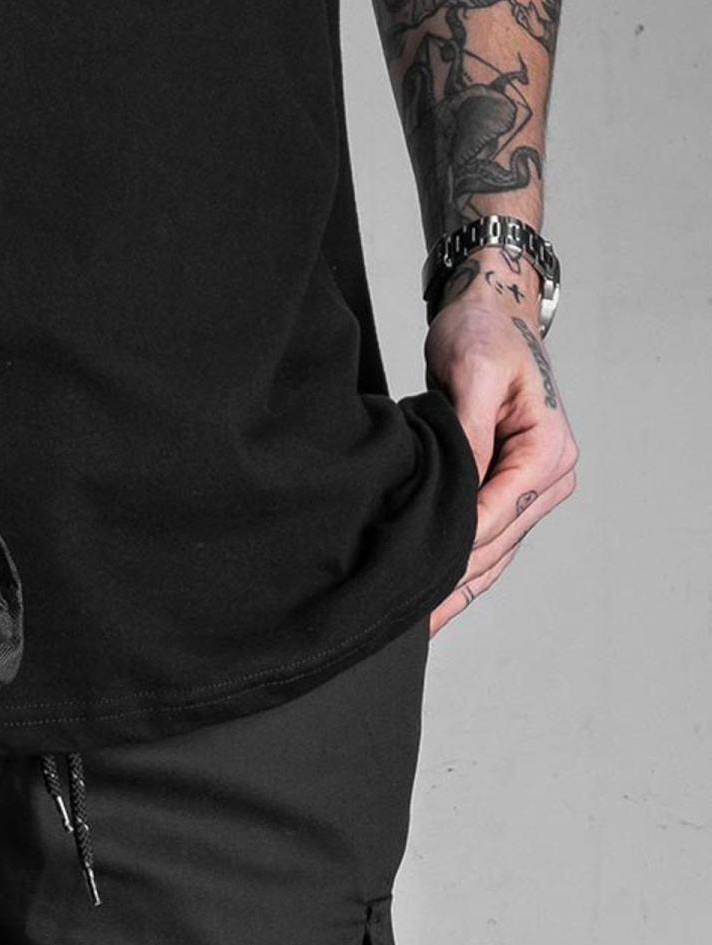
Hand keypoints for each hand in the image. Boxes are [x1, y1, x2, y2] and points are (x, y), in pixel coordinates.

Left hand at [424, 278, 577, 634]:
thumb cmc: (482, 334)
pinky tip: (428, 610)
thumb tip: (458, 486)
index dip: (449, 552)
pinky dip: (457, 579)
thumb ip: (468, 433)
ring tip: (408, 631)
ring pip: (489, 559)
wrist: (488, 313)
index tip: (406, 583)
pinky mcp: (506, 497)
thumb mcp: (472, 373)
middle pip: (492, 548)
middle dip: (447, 584)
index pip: (492, 519)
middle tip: (395, 621)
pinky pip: (484, 549)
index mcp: (548, 453)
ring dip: (451, 594)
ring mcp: (530, 492)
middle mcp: (549, 479)